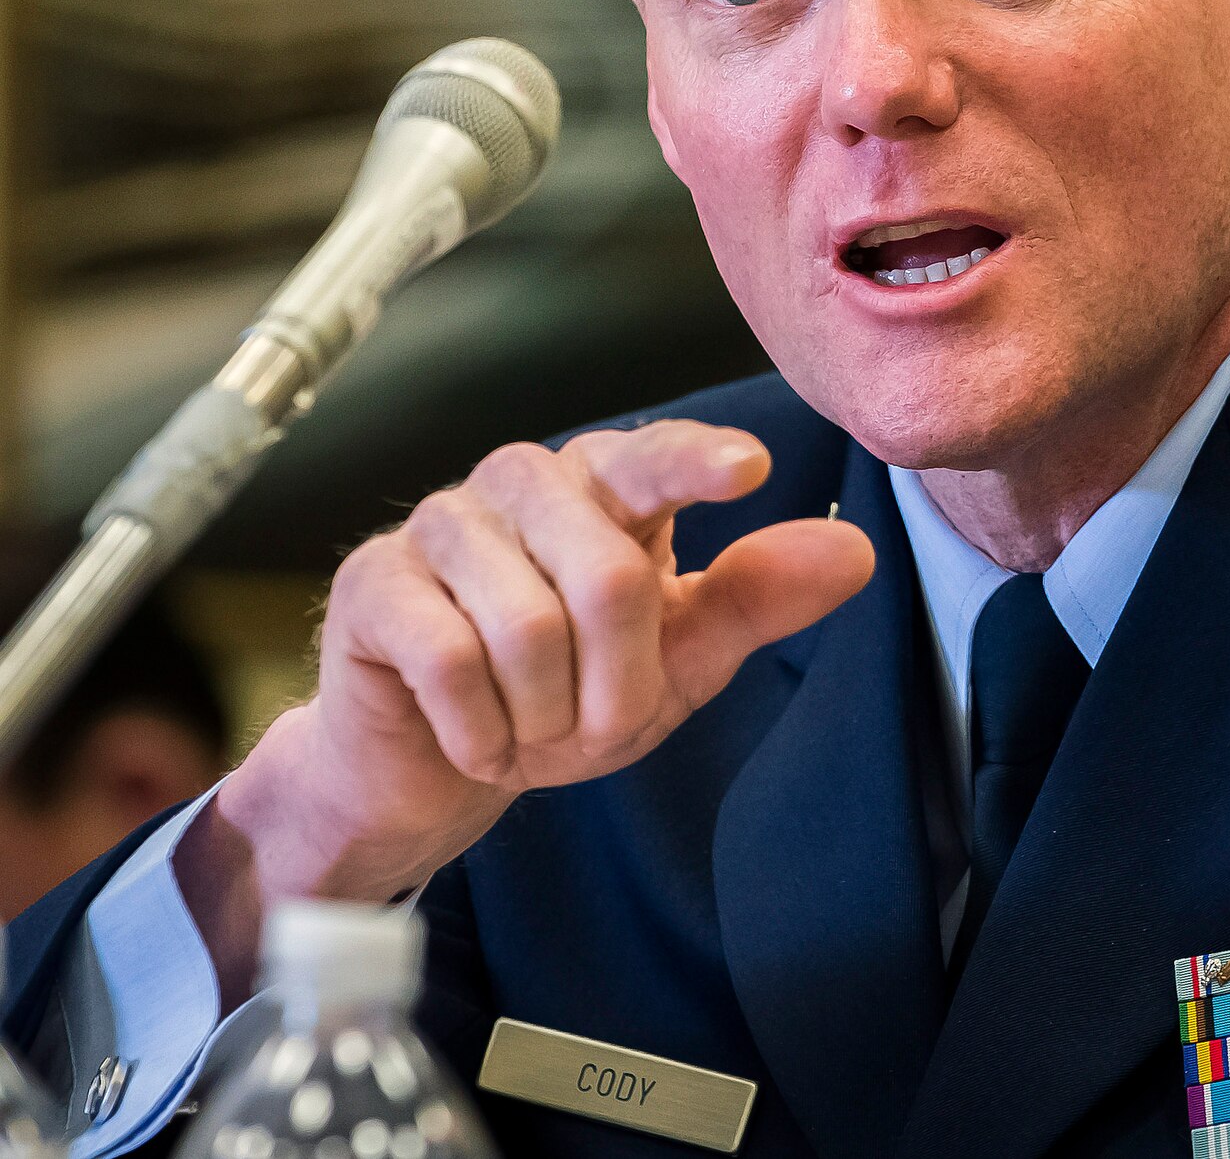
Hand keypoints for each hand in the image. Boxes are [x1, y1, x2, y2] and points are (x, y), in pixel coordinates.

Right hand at [184, 422, 870, 989]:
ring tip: (528, 721)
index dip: (698, 462)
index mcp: (605, 484)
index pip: (657, 459)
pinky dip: (480, 729)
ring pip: (529, 629)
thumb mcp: (679, 659)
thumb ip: (758, 598)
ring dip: (543, 714)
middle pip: (609, 579)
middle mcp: (524, 480)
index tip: (749, 469)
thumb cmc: (567, 693)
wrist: (443, 771)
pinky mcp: (374, 580)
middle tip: (592, 719)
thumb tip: (854, 549)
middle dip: (615, 686)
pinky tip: (473, 733)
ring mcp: (441, 521)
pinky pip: (452, 663)